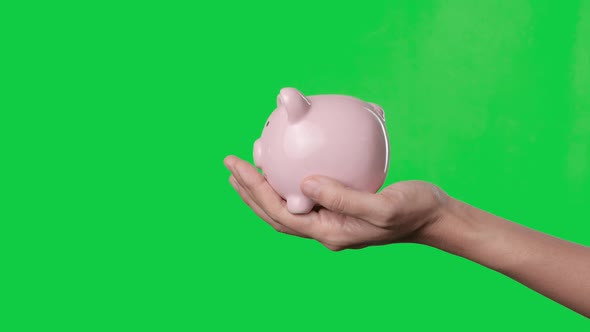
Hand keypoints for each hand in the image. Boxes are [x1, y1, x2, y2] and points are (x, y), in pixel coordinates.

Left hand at [224, 155, 448, 250]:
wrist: (432, 217)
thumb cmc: (413, 210)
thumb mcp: (382, 206)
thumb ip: (343, 197)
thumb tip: (304, 183)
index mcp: (329, 232)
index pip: (280, 213)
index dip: (254, 191)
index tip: (237, 166)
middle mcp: (324, 229)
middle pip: (275, 212)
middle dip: (249, 190)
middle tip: (230, 165)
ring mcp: (330, 220)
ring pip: (287, 206)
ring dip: (264, 188)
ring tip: (247, 167)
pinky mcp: (339, 208)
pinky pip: (306, 195)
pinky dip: (289, 180)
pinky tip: (288, 163)